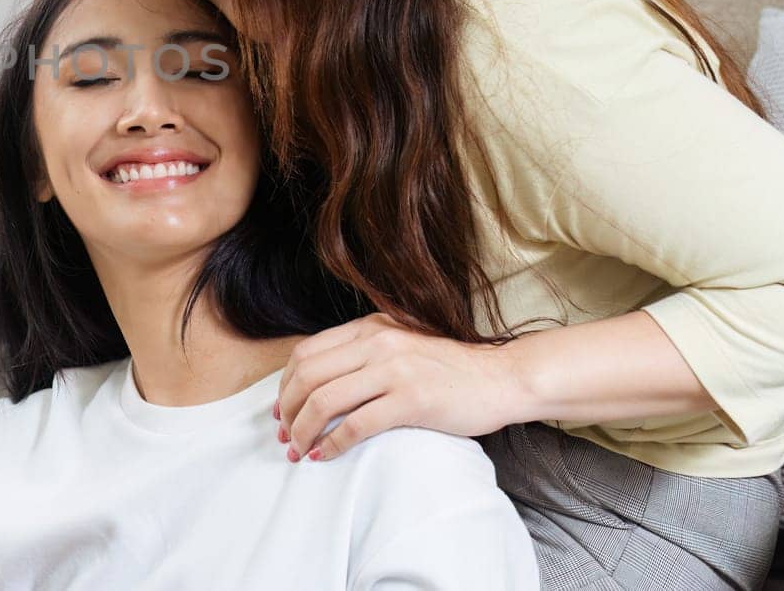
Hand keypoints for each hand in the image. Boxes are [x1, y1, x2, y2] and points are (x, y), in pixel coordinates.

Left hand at [274, 312, 523, 462]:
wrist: (501, 378)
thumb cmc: (449, 369)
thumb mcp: (399, 346)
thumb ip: (363, 354)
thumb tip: (318, 383)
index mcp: (369, 328)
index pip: (306, 353)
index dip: (285, 384)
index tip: (282, 410)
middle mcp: (376, 344)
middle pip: (307, 376)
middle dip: (287, 410)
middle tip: (284, 436)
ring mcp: (393, 371)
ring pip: (324, 400)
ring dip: (303, 430)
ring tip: (298, 450)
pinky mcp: (411, 400)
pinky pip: (356, 425)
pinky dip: (332, 444)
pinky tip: (324, 456)